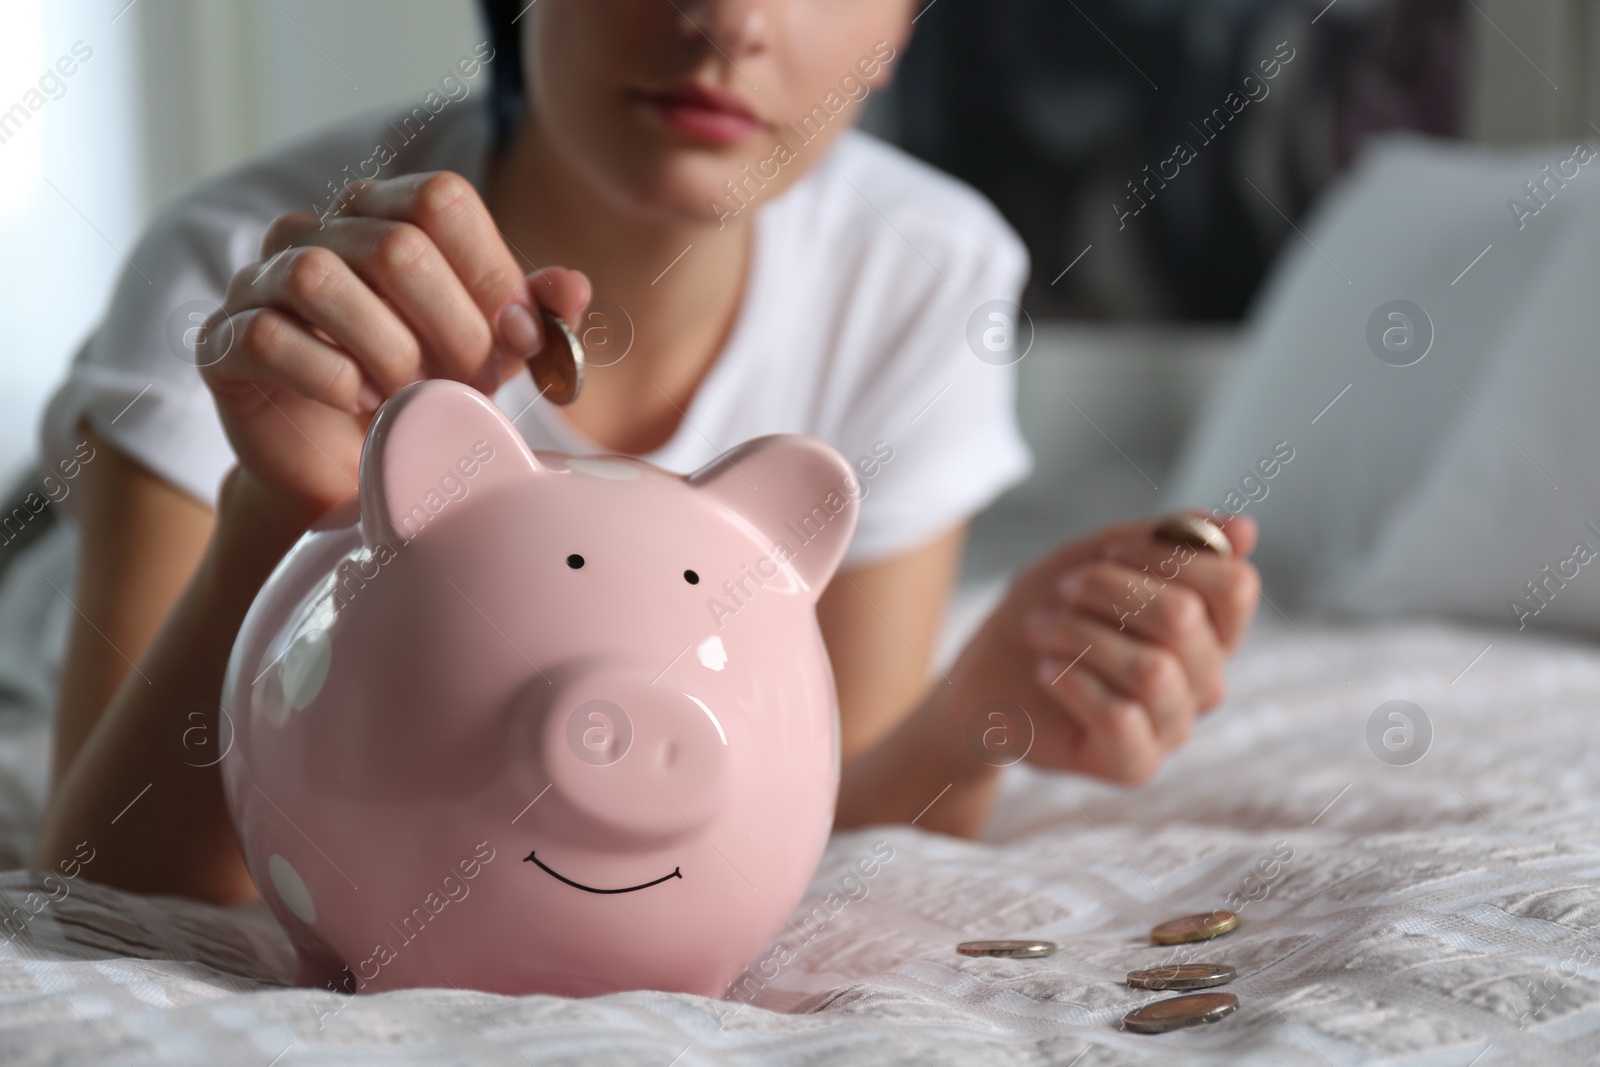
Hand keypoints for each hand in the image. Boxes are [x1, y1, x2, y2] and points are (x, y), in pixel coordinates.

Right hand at [199, 171, 590, 521]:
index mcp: (382, 214)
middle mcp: (315, 230)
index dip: (490, 273)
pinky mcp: (222, 340)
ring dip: (388, 350)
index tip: (519, 341)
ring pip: (321, 278)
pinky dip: (329, 375)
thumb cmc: (420, 397)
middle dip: (450, 327)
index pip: (441, 201)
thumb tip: (573, 288)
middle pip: (393, 244)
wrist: (345, 472)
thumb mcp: (491, 355)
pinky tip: (362, 406)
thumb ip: (533, 315)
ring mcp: (259, 280)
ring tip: (411, 397)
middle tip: (467, 383)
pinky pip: (267, 334)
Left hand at [947, 514, 1260, 784]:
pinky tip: (1046, 670)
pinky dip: (1072, 682)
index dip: (1168, 554)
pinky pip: (1119, 717)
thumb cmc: (1051, 610)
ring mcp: (1175, 726)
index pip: (1235, 586)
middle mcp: (1206, 680)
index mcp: (1211, 628)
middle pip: (1184, 619)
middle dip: (1108, 589)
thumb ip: (1169, 539)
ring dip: (1079, 635)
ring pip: (1152, 670)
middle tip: (1062, 590)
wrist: (986, 676)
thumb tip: (1247, 529)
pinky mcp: (1134, 764)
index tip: (1111, 550)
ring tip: (1039, 629)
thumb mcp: (1100, 556)